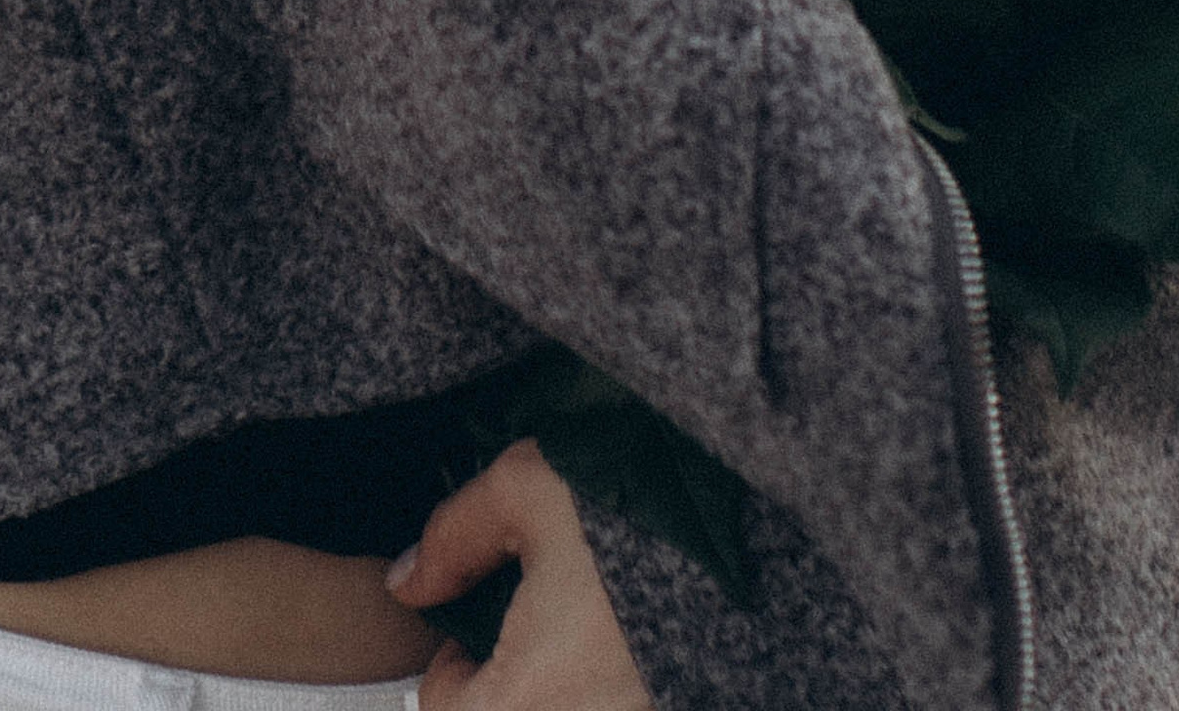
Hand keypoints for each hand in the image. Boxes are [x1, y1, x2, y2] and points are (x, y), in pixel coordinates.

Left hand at [390, 444, 655, 710]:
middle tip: (540, 619)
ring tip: (593, 626)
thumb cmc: (644, 510)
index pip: (445, 710)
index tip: (485, 615)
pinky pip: (610, 699)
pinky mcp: (680, 705)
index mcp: (532, 700)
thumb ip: (456, 535)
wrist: (770, 529)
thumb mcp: (534, 489)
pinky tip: (633, 640)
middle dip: (511, 680)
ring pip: (561, 706)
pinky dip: (608, 681)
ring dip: (562, 682)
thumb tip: (408, 580)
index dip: (454, 662)